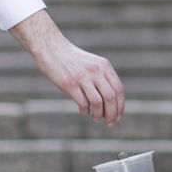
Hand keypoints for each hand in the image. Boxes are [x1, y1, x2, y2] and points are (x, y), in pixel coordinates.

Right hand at [10, 10, 124, 125]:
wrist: (51, 47)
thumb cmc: (72, 60)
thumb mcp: (93, 64)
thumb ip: (103, 78)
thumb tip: (111, 103)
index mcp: (104, 66)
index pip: (119, 90)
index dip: (120, 106)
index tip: (118, 117)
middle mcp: (96, 71)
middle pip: (110, 98)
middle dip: (112, 114)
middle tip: (109, 123)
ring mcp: (82, 77)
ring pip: (98, 103)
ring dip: (98, 115)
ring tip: (95, 118)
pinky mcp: (69, 84)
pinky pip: (83, 103)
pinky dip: (85, 111)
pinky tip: (83, 111)